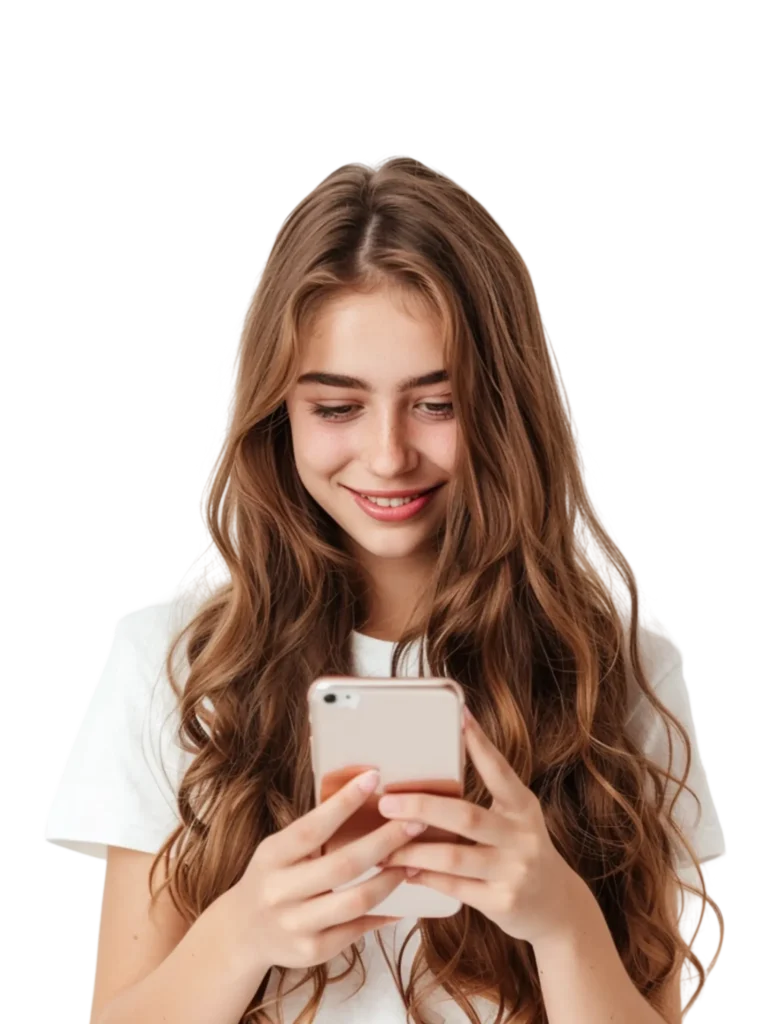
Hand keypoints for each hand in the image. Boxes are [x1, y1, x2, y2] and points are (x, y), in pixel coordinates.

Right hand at [231, 769, 422, 970]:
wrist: (242, 932)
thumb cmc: (273, 876)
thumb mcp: (279, 849)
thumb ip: (314, 829)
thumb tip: (362, 791)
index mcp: (272, 857)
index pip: (312, 827)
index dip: (344, 802)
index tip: (374, 777)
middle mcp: (280, 892)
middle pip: (343, 866)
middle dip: (385, 841)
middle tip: (416, 822)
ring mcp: (295, 925)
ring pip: (356, 901)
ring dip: (391, 879)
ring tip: (414, 861)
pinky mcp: (312, 951)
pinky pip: (357, 930)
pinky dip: (383, 913)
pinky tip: (403, 900)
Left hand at [376, 707, 586, 946]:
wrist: (556, 906)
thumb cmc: (522, 850)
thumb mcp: (516, 817)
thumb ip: (488, 796)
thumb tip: (437, 765)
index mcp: (523, 807)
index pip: (500, 770)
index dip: (480, 744)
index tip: (460, 717)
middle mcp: (521, 836)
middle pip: (465, 816)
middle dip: (421, 807)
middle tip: (386, 802)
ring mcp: (513, 871)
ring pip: (453, 857)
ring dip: (413, 850)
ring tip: (383, 846)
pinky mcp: (501, 902)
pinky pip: (454, 887)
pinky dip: (425, 877)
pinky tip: (403, 870)